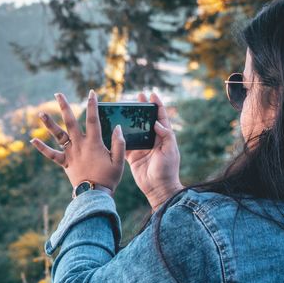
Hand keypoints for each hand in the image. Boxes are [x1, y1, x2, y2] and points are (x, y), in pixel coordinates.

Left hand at [30, 90, 125, 193]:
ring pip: (58, 135)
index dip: (92, 105)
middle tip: (58, 94)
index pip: (93, 119)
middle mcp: (80, 145)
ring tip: (40, 113)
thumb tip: (117, 127)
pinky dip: (42, 148)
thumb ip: (119, 143)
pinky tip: (32, 140)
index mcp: (94, 143)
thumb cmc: (108, 178)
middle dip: (64, 107)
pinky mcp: (65, 162)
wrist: (94, 194)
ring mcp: (70, 153)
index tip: (91, 93)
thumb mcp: (119, 161)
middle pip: (70, 122)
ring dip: (49, 124)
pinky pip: (51, 155)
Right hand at [126, 90, 183, 207]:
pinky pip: (125, 144)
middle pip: (146, 120)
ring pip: (135, 130)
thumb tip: (157, 122)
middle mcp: (153, 140)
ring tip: (123, 108)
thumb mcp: (170, 151)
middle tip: (136, 96)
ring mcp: (142, 148)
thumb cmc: (167, 170)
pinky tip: (113, 128)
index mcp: (164, 137)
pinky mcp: (133, 156)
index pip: (161, 117)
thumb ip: (165, 135)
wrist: (158, 189)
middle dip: (142, 108)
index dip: (157, 105)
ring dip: (130, 120)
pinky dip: (120, 137)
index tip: (152, 94)